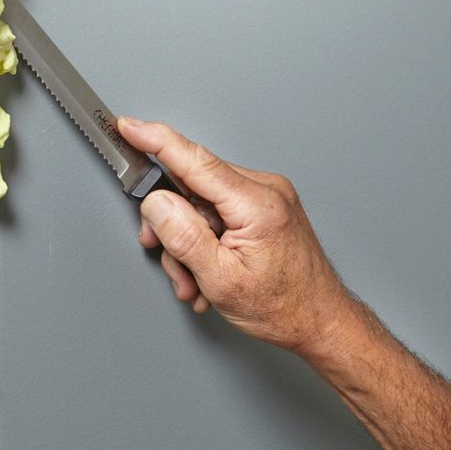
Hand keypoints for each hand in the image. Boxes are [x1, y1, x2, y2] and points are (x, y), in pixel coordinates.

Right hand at [117, 117, 353, 354]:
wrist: (321, 322)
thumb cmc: (283, 307)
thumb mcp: (220, 280)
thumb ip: (183, 236)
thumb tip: (155, 202)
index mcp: (256, 204)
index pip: (194, 161)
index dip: (156, 141)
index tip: (129, 127)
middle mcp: (265, 190)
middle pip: (191, 187)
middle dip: (172, 226)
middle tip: (170, 260)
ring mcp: (267, 196)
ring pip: (200, 203)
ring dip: (189, 242)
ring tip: (197, 280)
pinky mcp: (264, 206)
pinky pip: (217, 211)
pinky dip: (205, 239)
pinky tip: (209, 269)